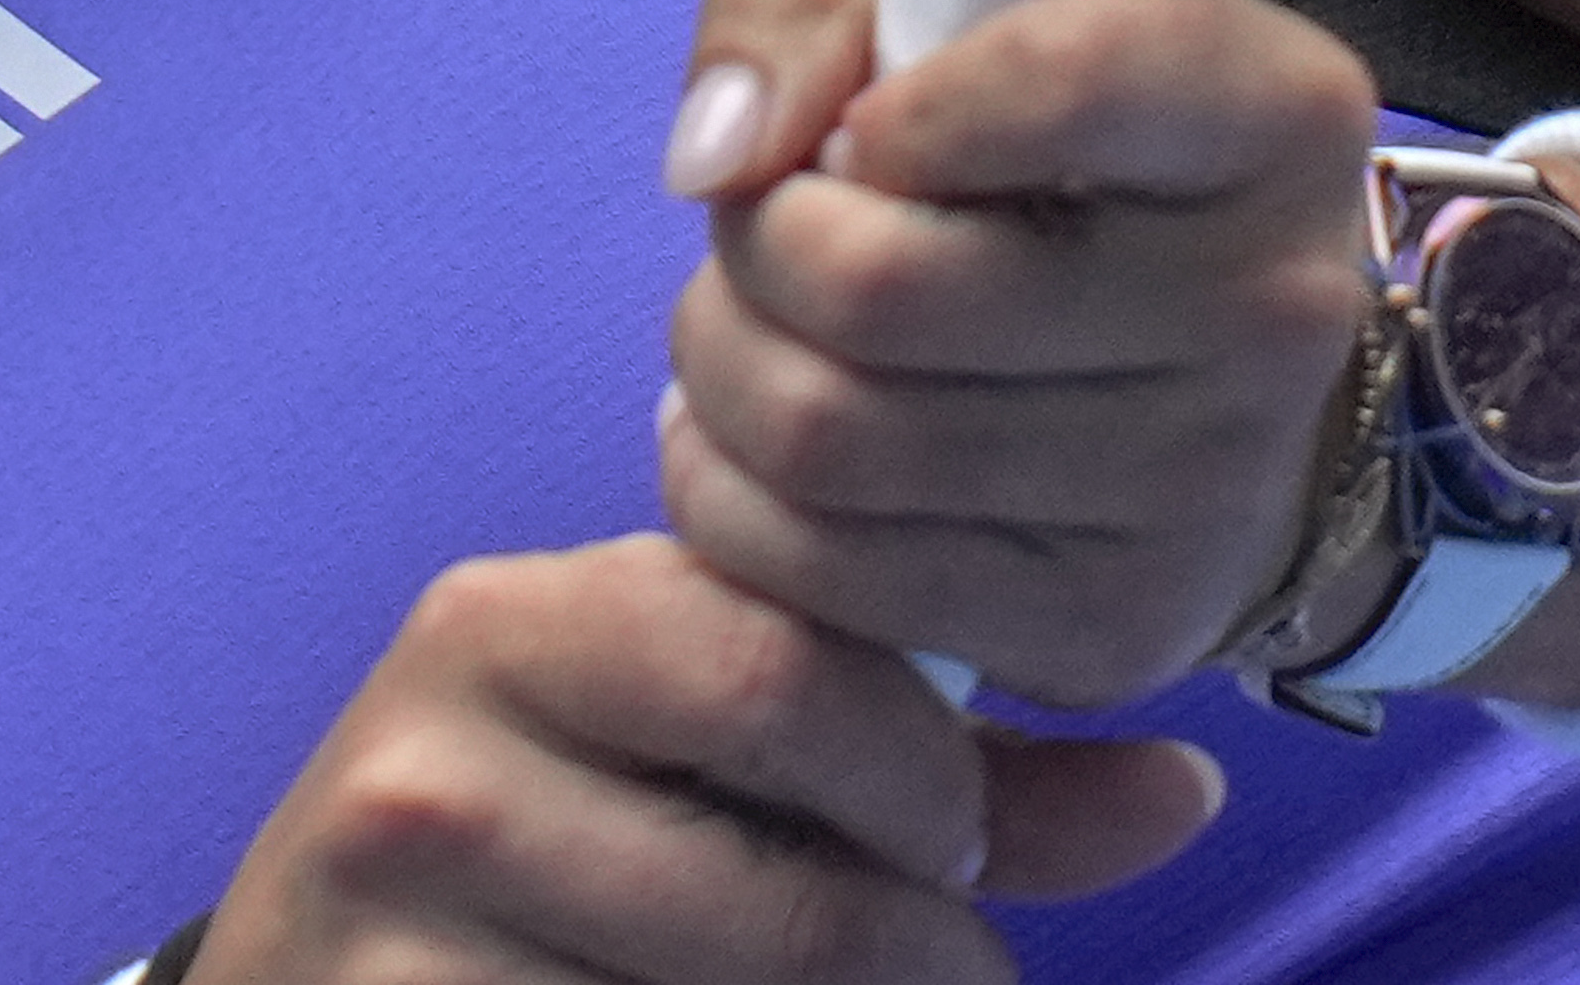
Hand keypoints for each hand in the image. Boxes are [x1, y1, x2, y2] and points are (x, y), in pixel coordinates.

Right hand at [185, 537, 1215, 984]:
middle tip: (929, 959)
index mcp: (506, 627)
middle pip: (799, 898)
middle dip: (920, 956)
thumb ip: (945, 777)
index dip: (922, 784)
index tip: (946, 840)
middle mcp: (427, 775)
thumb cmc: (551, 866)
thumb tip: (1182, 790)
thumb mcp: (708, 766)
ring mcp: (397, 948)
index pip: (790, 673)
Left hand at [653, 0, 1380, 708]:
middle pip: (879, 286)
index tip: (865, 121)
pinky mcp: (1112, 629)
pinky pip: (825, 576)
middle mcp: (1275, 310)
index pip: (1072, 80)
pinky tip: (769, 434)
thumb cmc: (1030, 115)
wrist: (1180, 335)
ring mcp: (1204, 494)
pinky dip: (734, 497)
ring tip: (757, 319)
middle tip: (773, 219)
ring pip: (830, 438)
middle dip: (758, 240)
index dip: (905, 100)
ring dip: (724, 364)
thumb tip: (719, 157)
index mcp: (1273, 107)